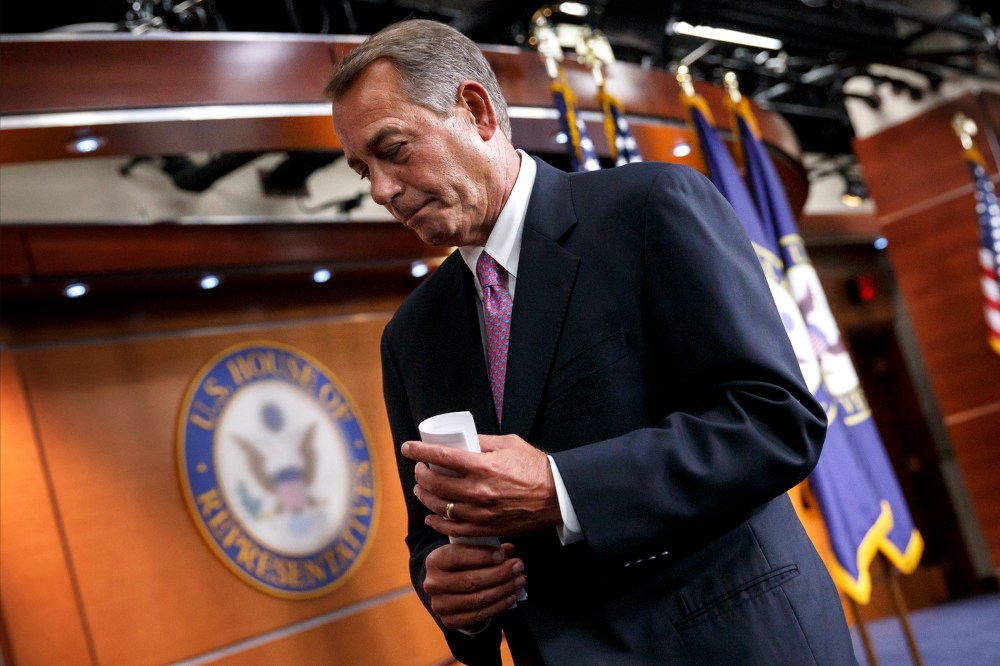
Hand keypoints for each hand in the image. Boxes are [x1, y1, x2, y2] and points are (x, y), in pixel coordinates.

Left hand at [403, 434, 562, 537]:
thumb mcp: (508, 444)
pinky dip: (437, 523)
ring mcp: (480, 513)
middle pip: (435, 484)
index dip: (419, 451)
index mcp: (483, 467)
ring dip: (424, 496)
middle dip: (420, 474)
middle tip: (419, 468)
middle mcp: (478, 491)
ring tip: (421, 488)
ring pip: (439, 507)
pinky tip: (431, 516)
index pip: (441, 457)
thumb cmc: (535, 468)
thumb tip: (461, 441)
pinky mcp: (485, 528)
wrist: (556, 497)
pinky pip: (452, 529)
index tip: (407, 448)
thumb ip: (482, 442)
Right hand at [424, 541, 525, 631]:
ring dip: (503, 589)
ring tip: (520, 580)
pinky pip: (480, 614)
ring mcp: (440, 605)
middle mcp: (432, 584)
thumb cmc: (462, 565)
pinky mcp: (450, 621)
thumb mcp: (470, 552)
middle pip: (470, 580)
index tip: (503, 554)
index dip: (482, 555)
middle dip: (499, 573)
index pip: (458, 556)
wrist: (448, 592)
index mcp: (434, 560)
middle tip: (519, 566)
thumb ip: (487, 548)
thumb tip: (509, 549)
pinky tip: (512, 596)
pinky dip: (499, 605)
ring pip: (477, 599)